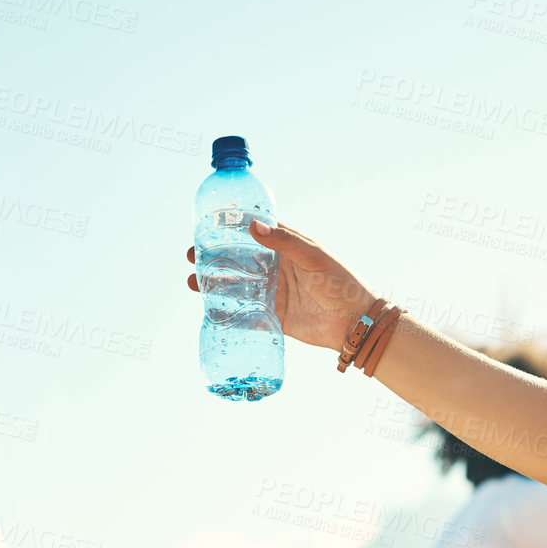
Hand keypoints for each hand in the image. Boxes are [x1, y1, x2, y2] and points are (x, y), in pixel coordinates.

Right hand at [186, 220, 380, 350]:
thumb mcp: (315, 257)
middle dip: (214, 256)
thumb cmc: (341, 282)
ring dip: (214, 282)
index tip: (206, 226)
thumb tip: (254, 227)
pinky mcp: (272, 316)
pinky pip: (244, 312)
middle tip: (192, 255)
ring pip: (236, 285)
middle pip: (238, 259)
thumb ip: (286, 242)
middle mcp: (275, 268)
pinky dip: (226, 310)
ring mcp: (272, 292)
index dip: (230, 228)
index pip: (253, 232)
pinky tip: (207, 307)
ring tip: (193, 281)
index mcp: (286, 248)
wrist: (355, 321)